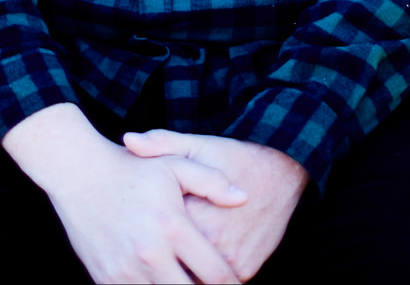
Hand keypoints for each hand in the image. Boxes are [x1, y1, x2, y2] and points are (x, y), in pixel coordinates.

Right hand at [3, 102, 247, 282]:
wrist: (77, 172)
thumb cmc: (131, 168)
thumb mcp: (175, 163)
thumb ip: (212, 181)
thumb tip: (244, 198)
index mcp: (172, 226)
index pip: (216, 274)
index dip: (232, 284)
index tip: (235, 282)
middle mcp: (150, 253)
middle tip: (213, 284)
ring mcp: (125, 270)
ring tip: (186, 280)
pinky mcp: (106, 279)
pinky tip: (160, 280)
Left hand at [123, 130, 309, 282]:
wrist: (282, 172)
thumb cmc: (233, 157)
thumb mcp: (195, 146)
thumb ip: (160, 144)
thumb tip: (128, 140)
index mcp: (192, 213)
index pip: (156, 237)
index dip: (145, 235)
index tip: (138, 231)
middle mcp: (212, 241)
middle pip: (174, 263)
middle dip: (163, 261)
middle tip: (154, 252)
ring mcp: (231, 260)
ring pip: (194, 279)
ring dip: (183, 270)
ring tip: (171, 258)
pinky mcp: (245, 271)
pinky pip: (215, 283)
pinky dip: (203, 276)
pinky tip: (193, 264)